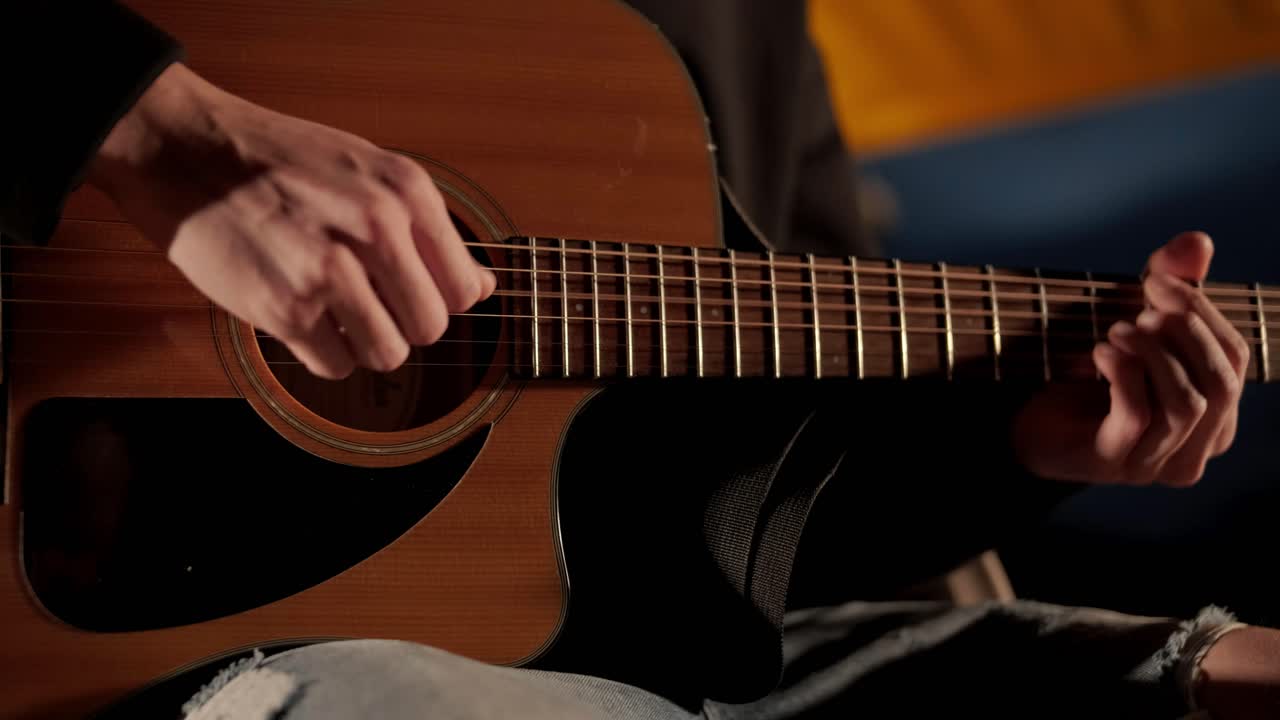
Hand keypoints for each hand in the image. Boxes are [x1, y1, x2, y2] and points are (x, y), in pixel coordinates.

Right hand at [87, 63, 495, 378]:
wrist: (185, 149)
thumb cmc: (279, 161)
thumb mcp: (371, 171)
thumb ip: (429, 230)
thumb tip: (483, 288)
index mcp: (406, 191)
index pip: (464, 289)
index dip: (439, 302)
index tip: (409, 293)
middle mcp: (377, 228)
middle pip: (430, 328)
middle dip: (402, 325)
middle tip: (365, 301)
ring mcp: (330, 270)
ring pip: (388, 355)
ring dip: (363, 344)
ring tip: (331, 309)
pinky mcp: (285, 308)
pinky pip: (334, 366)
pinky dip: (319, 353)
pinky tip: (299, 316)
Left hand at [1013, 231, 1248, 486]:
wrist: (1026, 419)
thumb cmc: (1092, 373)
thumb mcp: (1136, 323)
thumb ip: (1170, 283)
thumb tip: (1198, 240)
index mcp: (1215, 415)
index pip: (1236, 359)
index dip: (1202, 311)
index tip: (1157, 278)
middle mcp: (1196, 446)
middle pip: (1221, 383)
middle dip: (1185, 332)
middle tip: (1141, 306)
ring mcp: (1156, 461)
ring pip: (1185, 404)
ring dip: (1153, 354)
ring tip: (1117, 329)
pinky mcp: (1112, 462)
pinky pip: (1137, 416)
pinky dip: (1124, 375)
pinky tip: (1100, 353)